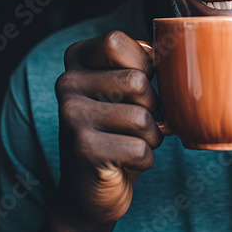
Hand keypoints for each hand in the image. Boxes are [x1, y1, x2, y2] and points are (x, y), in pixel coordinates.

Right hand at [50, 31, 163, 231]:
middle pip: (136, 80)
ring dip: (150, 136)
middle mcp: (66, 83)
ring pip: (143, 117)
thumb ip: (137, 64)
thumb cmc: (118, 132)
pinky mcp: (84, 149)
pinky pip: (141, 149)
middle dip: (151, 107)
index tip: (136, 86)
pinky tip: (124, 163)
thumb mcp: (125, 91)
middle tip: (133, 123)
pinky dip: (144, 160)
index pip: (115, 41)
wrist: (90, 191)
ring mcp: (71, 116)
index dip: (141, 63)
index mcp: (75, 60)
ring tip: (131, 142)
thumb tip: (164, 49)